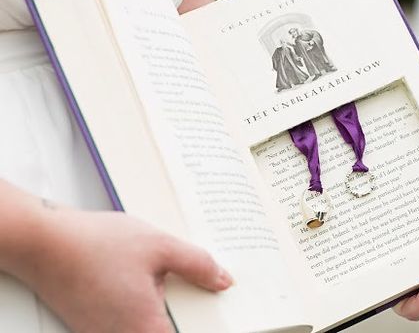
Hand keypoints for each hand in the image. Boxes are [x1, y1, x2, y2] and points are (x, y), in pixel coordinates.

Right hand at [14, 205, 232, 332]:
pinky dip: (148, 308)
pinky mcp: (94, 326)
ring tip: (187, 284)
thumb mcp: (159, 246)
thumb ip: (197, 265)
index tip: (225, 313)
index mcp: (146, 329)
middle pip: (169, 332)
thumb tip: (223, 281)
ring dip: (168, 313)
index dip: (207, 326)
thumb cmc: (96, 245)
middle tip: (211, 289)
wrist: (43, 244)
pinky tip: (154, 283)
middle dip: (190, 316)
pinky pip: (131, 323)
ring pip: (150, 328)